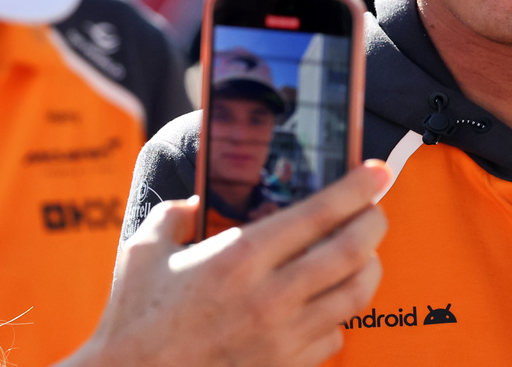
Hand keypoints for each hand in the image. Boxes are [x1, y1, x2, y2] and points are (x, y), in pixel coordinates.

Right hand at [65, 161, 390, 366]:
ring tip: (363, 253)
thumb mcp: (145, 250)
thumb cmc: (134, 320)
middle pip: (352, 252)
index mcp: (238, 258)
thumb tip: (202, 202)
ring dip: (368, 267)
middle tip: (376, 209)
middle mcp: (269, 297)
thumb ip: (177, 215)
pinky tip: (328, 302)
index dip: (357, 187)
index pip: (319, 213)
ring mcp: (282, 339)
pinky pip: (334, 336)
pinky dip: (339, 314)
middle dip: (375, 222)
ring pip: (355, 296)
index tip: (377, 172)